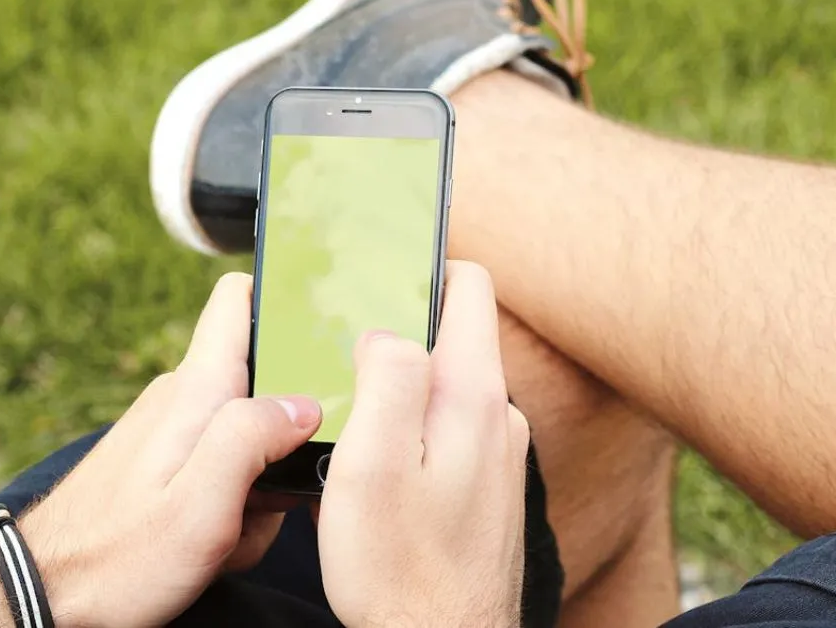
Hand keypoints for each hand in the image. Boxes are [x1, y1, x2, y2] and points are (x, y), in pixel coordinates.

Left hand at [21, 273, 320, 626]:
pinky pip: (221, 469)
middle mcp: (182, 397)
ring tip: (226, 533)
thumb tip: (303, 404)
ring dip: (255, 488)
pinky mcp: (164, 462)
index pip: (237, 299)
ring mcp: (171, 429)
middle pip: (264, 387)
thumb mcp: (200, 506)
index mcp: (196, 390)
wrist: (48, 594)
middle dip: (284, 439)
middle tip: (264, 495)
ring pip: (248, 438)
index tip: (320, 335)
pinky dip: (228, 506)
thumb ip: (252, 439)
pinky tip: (210, 543)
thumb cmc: (120, 559)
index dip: (282, 301)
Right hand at [319, 261, 529, 627]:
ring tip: (348, 425)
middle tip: (337, 360)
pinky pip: (444, 433)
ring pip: (441, 389)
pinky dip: (409, 434)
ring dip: (397, 392)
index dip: (420, 266)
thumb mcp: (372, 464)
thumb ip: (386, 378)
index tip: (373, 274)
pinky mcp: (486, 488)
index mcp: (471, 395)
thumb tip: (386, 330)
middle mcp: (497, 417)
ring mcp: (497, 454)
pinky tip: (374, 473)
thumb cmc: (400, 569)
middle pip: (448, 337)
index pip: (468, 286)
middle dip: (394, 335)